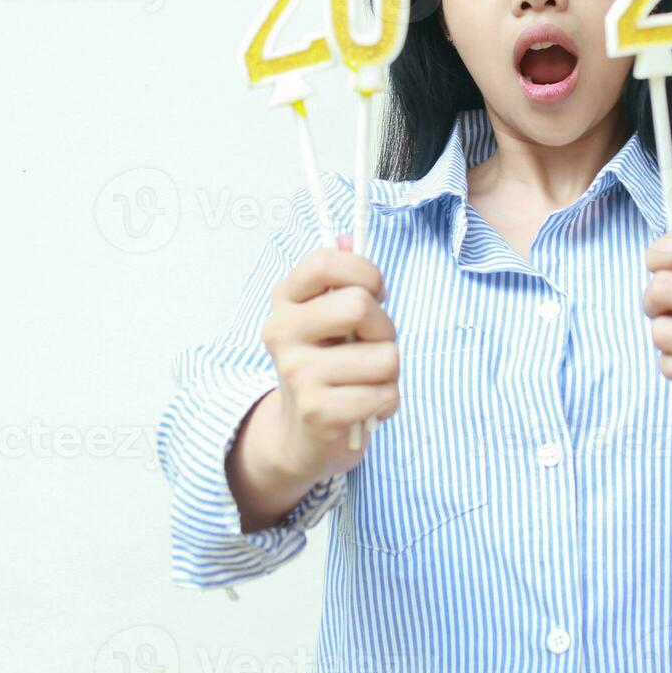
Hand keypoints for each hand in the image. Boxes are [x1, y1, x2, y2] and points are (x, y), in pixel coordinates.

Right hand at [255, 234, 399, 485]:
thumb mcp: (327, 317)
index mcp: (286, 300)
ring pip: (385, 357)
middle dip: (385, 329)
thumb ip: (339, 279)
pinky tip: (365, 407)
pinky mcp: (318, 412)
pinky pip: (385, 394)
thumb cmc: (328, 365)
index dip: (365, 273)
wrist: (301, 435)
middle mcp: (281, 332)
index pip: (326, 262)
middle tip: (372, 346)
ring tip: (366, 381)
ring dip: (390, 373)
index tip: (373, 293)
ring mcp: (297, 373)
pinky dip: (387, 402)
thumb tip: (348, 237)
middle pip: (358, 305)